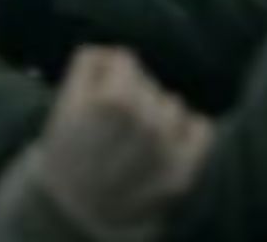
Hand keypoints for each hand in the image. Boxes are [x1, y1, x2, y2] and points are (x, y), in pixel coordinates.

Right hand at [0, 46, 213, 240]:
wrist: (73, 213)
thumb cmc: (66, 154)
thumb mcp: (65, 102)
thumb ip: (90, 64)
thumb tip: (116, 51)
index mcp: (114, 98)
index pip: (124, 60)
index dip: (107, 76)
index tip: (97, 100)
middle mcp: (146, 119)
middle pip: (147, 83)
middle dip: (132, 96)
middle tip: (113, 126)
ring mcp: (167, 146)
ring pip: (172, 103)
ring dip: (157, 115)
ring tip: (134, 140)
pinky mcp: (183, 170)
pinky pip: (202, 128)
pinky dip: (188, 131)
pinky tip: (166, 143)